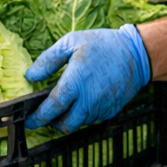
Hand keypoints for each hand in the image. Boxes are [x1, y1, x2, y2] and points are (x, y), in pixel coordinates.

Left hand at [24, 25, 150, 131]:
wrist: (137, 54)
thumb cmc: (104, 45)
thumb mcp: (72, 42)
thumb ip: (48, 60)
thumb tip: (31, 75)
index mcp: (76, 82)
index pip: (52, 108)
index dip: (38, 118)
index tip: (29, 120)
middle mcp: (89, 99)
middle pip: (65, 124)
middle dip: (52, 123)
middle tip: (46, 114)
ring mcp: (102, 107)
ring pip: (79, 123)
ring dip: (70, 117)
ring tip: (68, 103)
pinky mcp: (112, 110)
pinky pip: (93, 119)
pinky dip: (85, 114)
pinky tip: (85, 99)